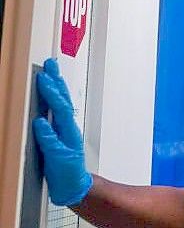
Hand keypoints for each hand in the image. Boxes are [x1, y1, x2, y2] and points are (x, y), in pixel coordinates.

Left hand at [33, 58, 92, 206]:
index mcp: (66, 126)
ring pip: (61, 117)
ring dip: (53, 99)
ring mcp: (66, 142)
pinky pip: (52, 143)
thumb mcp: (57, 140)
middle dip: (56, 84)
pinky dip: (46, 132)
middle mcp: (68, 131)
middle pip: (63, 103)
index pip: (62, 100)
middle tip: (50, 68)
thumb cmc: (64, 165)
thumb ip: (52, 124)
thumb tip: (42, 108)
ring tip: (46, 84)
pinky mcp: (61, 157)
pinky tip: (40, 123)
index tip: (51, 67)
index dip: (57, 82)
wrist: (74, 187)